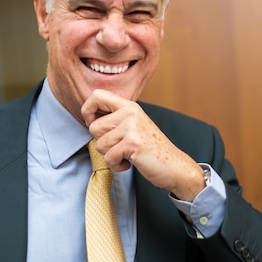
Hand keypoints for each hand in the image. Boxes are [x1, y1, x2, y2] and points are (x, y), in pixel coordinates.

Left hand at [81, 89, 205, 200]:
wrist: (174, 166)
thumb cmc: (151, 149)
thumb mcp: (134, 126)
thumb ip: (115, 118)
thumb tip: (88, 116)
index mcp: (129, 105)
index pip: (96, 95)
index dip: (87, 111)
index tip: (94, 124)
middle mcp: (130, 112)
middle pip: (93, 127)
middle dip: (103, 143)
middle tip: (121, 146)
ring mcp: (131, 127)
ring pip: (99, 145)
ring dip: (111, 156)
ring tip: (127, 154)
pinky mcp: (132, 143)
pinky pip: (108, 158)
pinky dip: (117, 166)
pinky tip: (130, 163)